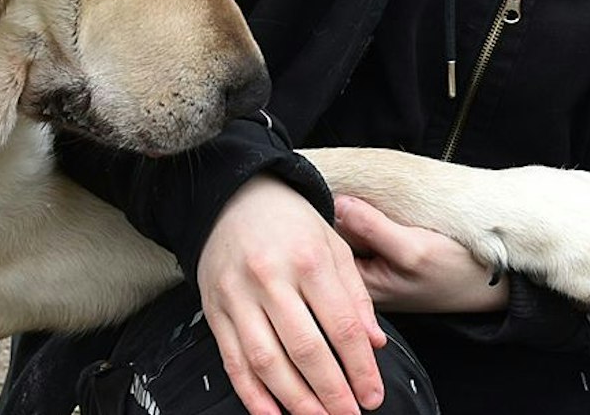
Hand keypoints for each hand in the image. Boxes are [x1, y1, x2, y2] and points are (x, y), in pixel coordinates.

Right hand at [196, 176, 387, 414]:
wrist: (233, 196)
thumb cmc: (290, 222)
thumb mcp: (333, 245)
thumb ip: (355, 295)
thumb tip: (374, 344)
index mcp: (308, 259)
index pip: (341, 325)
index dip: (360, 367)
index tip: (372, 395)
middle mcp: (271, 279)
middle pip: (306, 349)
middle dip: (332, 392)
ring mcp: (237, 296)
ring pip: (267, 361)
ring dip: (295, 400)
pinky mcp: (214, 310)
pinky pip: (232, 361)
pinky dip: (252, 395)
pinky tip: (273, 414)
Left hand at [332, 194, 510, 313]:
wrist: (493, 283)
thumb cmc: (457, 272)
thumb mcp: (415, 249)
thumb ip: (373, 228)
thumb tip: (338, 202)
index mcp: (361, 290)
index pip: (321, 250)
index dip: (317, 217)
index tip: (316, 187)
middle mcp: (361, 286)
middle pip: (329, 243)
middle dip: (328, 213)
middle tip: (331, 181)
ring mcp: (372, 273)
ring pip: (345, 237)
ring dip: (345, 214)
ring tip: (351, 192)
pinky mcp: (384, 261)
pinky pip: (362, 235)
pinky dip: (361, 218)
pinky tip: (369, 205)